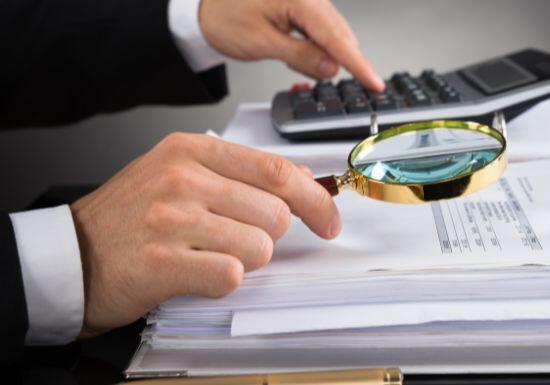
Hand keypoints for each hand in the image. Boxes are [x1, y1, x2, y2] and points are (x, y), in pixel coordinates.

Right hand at [70, 133, 339, 337]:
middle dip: (267, 236)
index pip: (276, 169)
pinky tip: (193, 272)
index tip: (328, 220)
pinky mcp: (163, 261)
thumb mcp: (179, 173)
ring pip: (259, 248)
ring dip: (242, 260)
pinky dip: (220, 281)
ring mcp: (171, 218)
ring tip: (205, 254)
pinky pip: (231, 276)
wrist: (72, 256)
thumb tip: (301, 179)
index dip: (314, 199)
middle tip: (234, 239)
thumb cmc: (131, 216)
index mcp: (191, 150)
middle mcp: (182, 177)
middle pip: (275, 214)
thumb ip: (240, 173)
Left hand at [198, 0, 384, 90]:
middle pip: (340, 35)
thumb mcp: (262, 43)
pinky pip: (322, 31)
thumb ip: (301, 56)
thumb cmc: (225, 18)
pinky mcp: (305, 7)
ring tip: (296, 60)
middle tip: (318, 75)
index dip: (358, 64)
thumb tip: (332, 69)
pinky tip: (299, 53)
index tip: (374, 83)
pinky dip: (317, 47)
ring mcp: (309, 0)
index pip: (337, 37)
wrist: (206, 8)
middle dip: (338, 61)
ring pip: (333, 35)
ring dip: (326, 55)